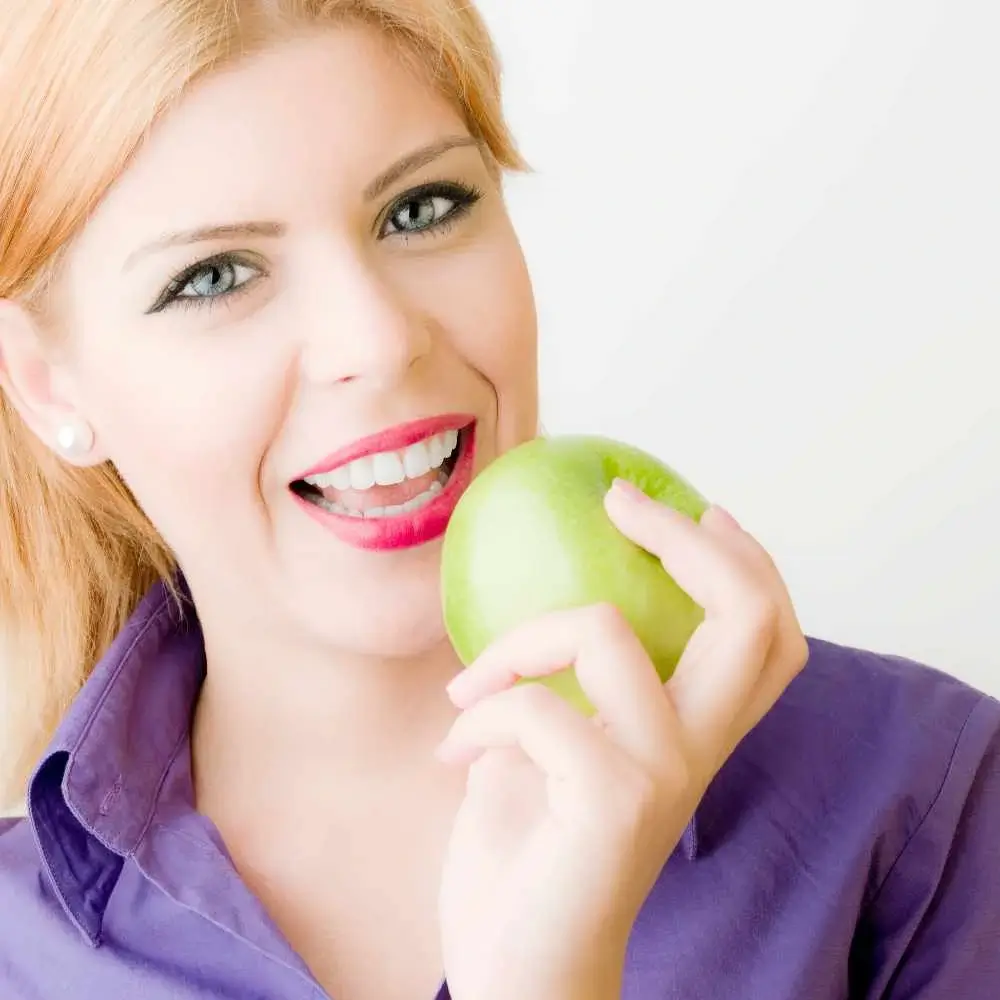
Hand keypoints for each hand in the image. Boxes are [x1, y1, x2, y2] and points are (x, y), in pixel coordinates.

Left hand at [434, 479, 809, 999]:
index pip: (768, 640)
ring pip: (604, 630)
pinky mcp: (615, 799)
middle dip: (685, 538)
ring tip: (467, 687)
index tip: (695, 510)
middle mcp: (696, 749)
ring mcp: (663, 772)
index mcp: (690, 734)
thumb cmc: (527, 858)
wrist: (519, 972)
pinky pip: (533, 703)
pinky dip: (478, 710)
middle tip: (620, 499)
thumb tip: (529, 601)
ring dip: (516, 639)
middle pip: (748, 614)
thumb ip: (563, 684)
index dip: (749, 562)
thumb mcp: (545, 747)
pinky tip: (454, 752)